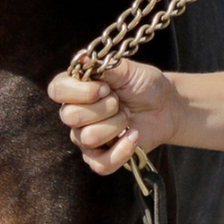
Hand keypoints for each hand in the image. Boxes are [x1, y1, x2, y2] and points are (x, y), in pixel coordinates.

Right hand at [49, 61, 179, 176]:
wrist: (166, 107)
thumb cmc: (144, 85)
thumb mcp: (128, 71)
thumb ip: (105, 67)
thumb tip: (82, 60)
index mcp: (76, 89)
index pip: (56, 90)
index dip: (79, 91)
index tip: (105, 88)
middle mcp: (75, 114)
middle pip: (71, 117)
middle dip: (104, 108)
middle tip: (120, 102)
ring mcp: (85, 138)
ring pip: (88, 138)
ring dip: (116, 125)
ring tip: (128, 117)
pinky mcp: (100, 158)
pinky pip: (99, 164)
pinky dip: (121, 151)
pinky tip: (133, 136)